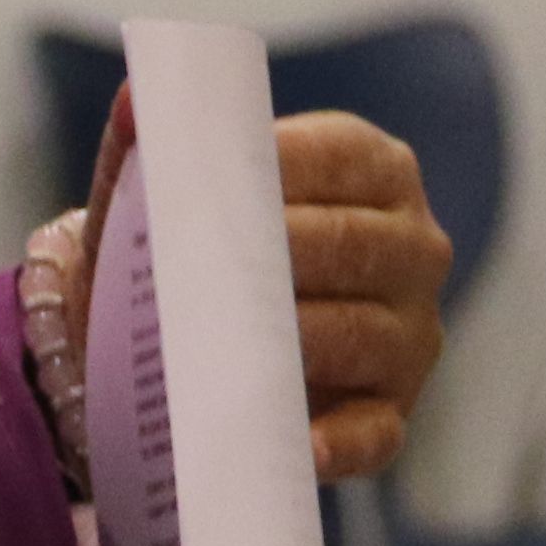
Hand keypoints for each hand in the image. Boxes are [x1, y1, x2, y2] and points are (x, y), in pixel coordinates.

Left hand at [74, 98, 451, 482]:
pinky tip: (296, 444)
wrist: (188, 345)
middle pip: (355, 244)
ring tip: (230, 344)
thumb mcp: (164, 196)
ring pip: (362, 334)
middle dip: (281, 253)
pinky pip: (376, 432)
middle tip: (211, 265)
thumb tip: (132, 101)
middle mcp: (413, 247)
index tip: (216, 179)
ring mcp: (411, 336)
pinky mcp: (392, 414)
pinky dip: (337, 442)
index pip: (340, 155)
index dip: (281, 164)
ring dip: (296, 340)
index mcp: (376, 172)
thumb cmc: (192, 253)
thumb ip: (146, 144)